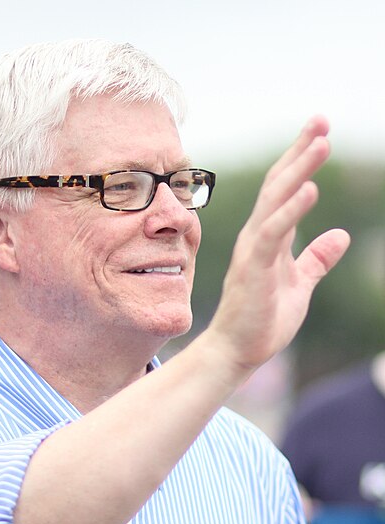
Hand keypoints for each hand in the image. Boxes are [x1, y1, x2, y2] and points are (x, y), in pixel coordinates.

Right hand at [208, 116, 349, 371]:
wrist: (237, 351)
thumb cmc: (262, 320)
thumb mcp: (300, 285)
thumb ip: (317, 258)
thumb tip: (340, 234)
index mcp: (268, 238)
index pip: (285, 191)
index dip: (301, 161)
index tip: (321, 133)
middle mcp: (257, 237)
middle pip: (279, 185)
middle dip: (300, 151)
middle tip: (321, 119)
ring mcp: (253, 251)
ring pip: (275, 202)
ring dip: (299, 170)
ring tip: (323, 142)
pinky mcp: (254, 269)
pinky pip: (272, 234)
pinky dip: (291, 210)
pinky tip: (310, 189)